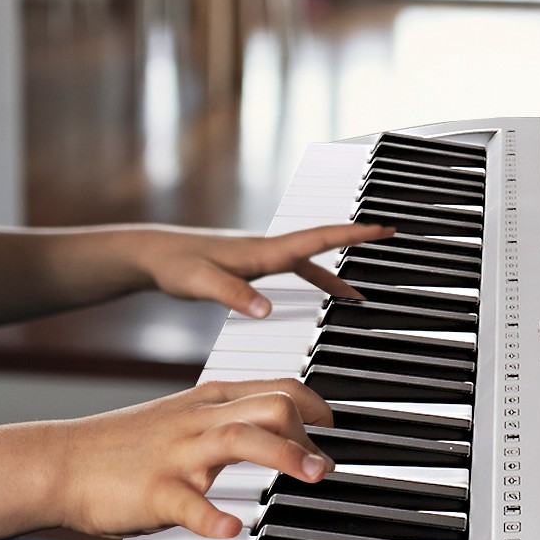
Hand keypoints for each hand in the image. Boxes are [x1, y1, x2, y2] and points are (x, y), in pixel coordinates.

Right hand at [53, 377, 334, 539]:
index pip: (276, 386)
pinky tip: (232, 530)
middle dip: (309, 429)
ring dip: (284, 454)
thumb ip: (230, 417)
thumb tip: (279, 424)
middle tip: (330, 464)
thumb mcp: (184, 418)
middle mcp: (200, 421)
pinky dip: (212, 516)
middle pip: (269, 405)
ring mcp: (178, 454)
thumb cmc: (125, 446)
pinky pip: (188, 503)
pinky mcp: (154, 491)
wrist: (60, 462)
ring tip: (314, 475)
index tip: (334, 426)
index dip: (314, 403)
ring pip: (240, 438)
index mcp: (209, 402)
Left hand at [127, 222, 392, 318]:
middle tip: (387, 238)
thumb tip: (268, 311)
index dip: (350, 235)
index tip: (381, 228)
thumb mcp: (200, 283)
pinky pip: (292, 273)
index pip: (316, 239)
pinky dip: (312, 282)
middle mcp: (266, 250)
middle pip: (321, 245)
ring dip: (335, 273)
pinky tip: (316, 299)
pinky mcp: (251, 267)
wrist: (151, 254)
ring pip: (309, 262)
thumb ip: (234, 295)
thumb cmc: (174, 265)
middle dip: (355, 243)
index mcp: (262, 251)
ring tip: (359, 293)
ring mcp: (260, 258)